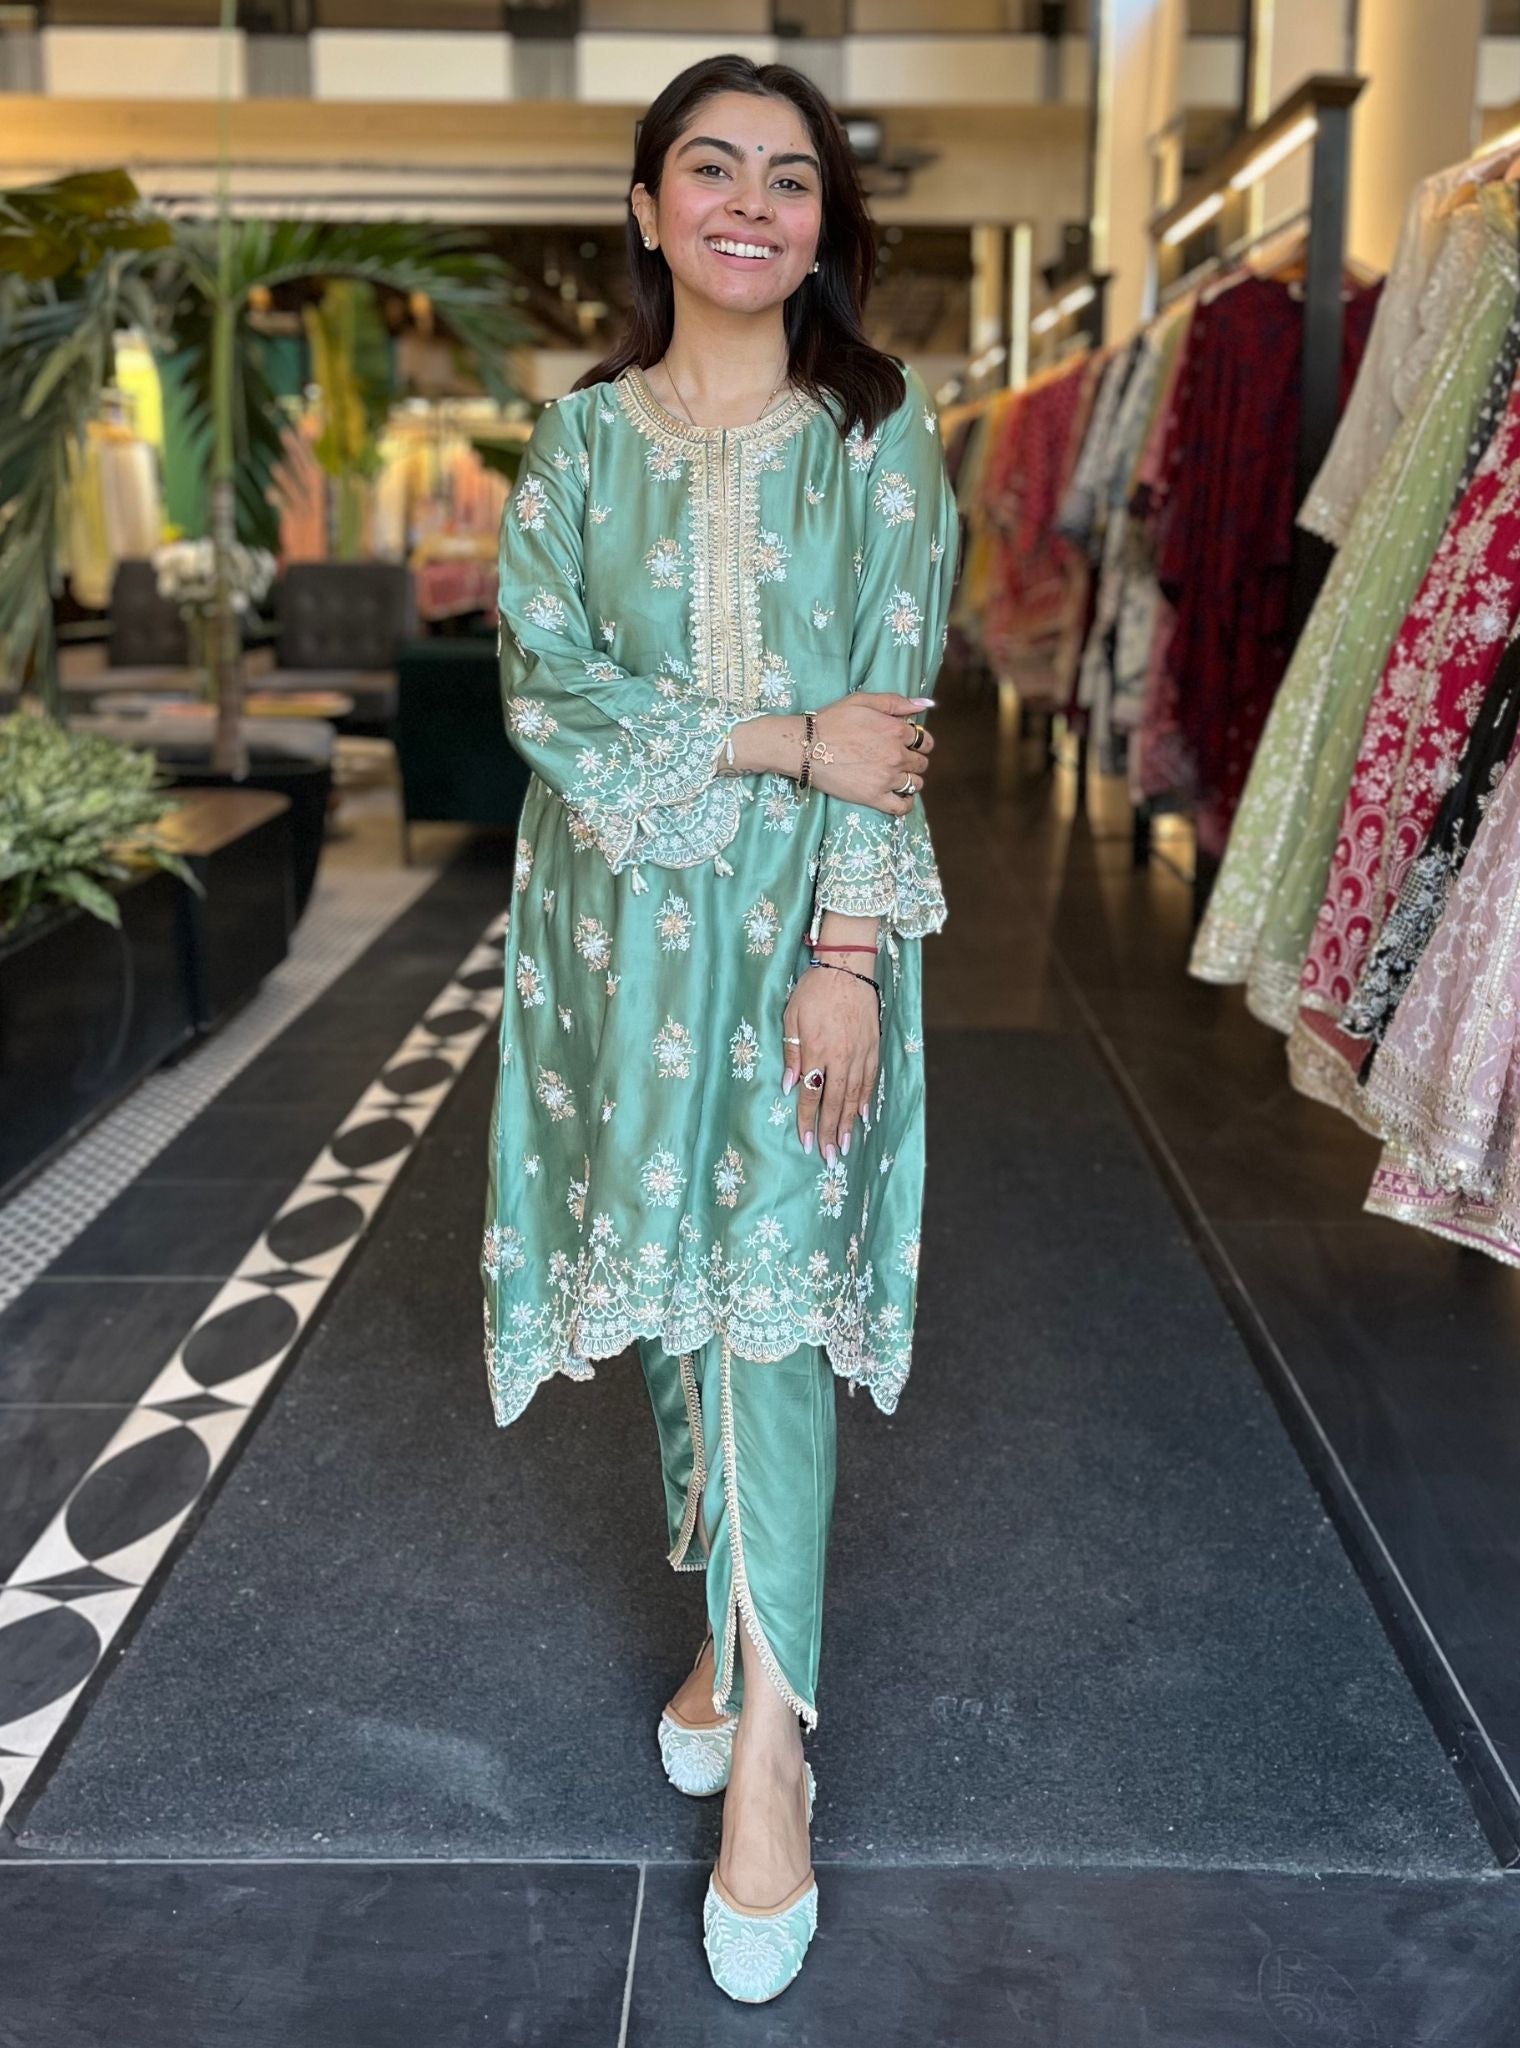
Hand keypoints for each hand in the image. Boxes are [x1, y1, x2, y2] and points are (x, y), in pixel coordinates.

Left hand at [781, 963, 878, 1162]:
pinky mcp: (873, 1047)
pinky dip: (866, 1099)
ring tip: (846, 1145)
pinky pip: (870, 1080)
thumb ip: (792, 1052)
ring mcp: (860, 1053)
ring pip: (854, 1095)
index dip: (807, 1120)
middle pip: (834, 1102)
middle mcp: (840, 1057)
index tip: (806, 1142)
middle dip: (830, 1131)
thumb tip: (790, 1085)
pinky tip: (864, 1115)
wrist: (848, 967)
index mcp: (817, 1050)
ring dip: (849, 1122)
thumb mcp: (792, 1017)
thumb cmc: (814, 990)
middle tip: (830, 1156)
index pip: (810, 1095)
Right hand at [809, 693, 934, 815]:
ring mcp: (887, 779)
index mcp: (896, 731)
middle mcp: (896, 755)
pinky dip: (906, 802)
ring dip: (910, 779)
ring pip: (916, 783)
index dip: (917, 741)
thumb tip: (925, 705)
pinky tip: (900, 795)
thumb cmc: (831, 720)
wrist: (805, 747)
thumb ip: (895, 702)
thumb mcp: (863, 701)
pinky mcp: (874, 797)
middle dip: (914, 759)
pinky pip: (902, 806)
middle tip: (897, 758)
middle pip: (921, 763)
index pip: (924, 740)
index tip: (906, 743)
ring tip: (895, 776)